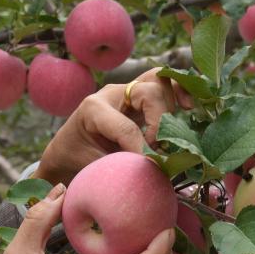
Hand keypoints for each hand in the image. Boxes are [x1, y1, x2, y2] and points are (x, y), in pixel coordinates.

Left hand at [34, 68, 191, 185]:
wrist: (64, 152)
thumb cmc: (75, 160)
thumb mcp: (91, 168)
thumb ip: (120, 168)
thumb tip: (155, 171)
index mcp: (93, 109)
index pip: (127, 127)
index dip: (142, 150)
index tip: (151, 167)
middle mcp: (111, 94)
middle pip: (148, 92)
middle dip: (159, 122)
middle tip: (156, 148)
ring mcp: (125, 92)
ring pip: (159, 82)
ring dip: (172, 105)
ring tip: (174, 130)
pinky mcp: (137, 97)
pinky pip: (163, 83)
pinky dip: (179, 90)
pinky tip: (190, 105)